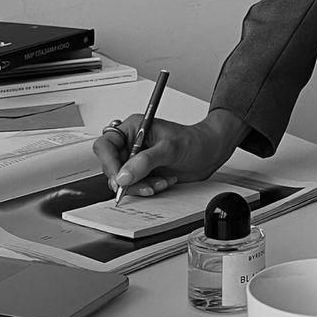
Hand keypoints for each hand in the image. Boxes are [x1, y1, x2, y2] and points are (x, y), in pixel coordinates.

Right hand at [92, 109, 250, 196]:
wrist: (211, 152)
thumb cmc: (195, 141)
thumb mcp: (171, 148)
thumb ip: (146, 161)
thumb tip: (124, 175)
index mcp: (134, 128)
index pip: (106, 145)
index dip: (109, 163)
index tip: (119, 178)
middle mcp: (133, 144)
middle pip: (112, 166)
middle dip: (128, 179)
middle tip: (145, 185)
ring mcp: (137, 160)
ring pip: (123, 180)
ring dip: (140, 186)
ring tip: (161, 182)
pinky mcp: (145, 173)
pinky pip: (135, 186)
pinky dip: (148, 188)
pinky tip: (164, 182)